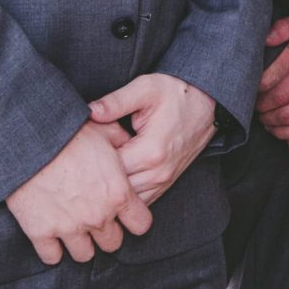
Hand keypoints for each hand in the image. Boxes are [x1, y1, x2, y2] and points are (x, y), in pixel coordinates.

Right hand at [6, 121, 151, 265]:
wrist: (29, 141)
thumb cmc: (69, 133)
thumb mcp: (104, 131)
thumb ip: (122, 142)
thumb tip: (130, 143)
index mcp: (118, 194)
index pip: (141, 225)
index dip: (134, 219)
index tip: (125, 214)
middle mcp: (98, 216)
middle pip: (113, 244)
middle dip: (107, 233)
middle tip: (95, 219)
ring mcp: (69, 228)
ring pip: (84, 255)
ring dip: (81, 244)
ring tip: (74, 228)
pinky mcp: (41, 233)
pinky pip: (52, 257)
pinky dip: (52, 250)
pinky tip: (51, 234)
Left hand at [89, 72, 219, 203]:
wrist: (207, 102)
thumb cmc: (175, 93)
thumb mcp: (145, 88)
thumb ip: (116, 101)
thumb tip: (89, 111)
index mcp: (150, 151)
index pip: (107, 170)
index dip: (90, 160)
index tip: (81, 148)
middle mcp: (158, 172)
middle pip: (115, 189)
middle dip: (97, 177)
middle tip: (81, 162)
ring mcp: (163, 181)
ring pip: (127, 200)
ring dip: (111, 188)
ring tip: (95, 171)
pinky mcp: (166, 183)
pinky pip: (140, 200)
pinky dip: (125, 194)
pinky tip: (113, 179)